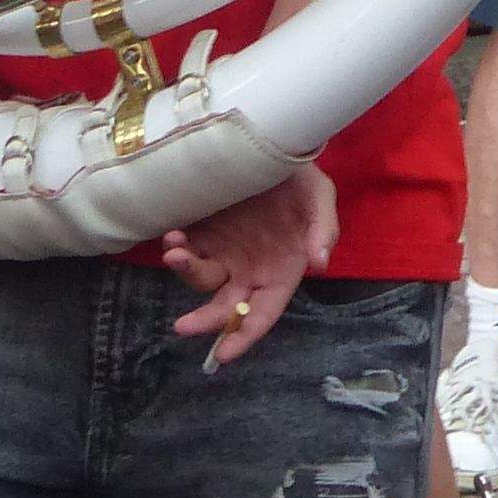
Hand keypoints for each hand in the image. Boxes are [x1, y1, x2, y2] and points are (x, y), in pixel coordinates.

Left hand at [161, 165, 339, 366]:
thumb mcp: (320, 198)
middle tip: (183, 326)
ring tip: (175, 253)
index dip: (244, 337)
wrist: (272, 142)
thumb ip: (324, 230)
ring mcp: (223, 251)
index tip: (223, 355)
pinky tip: (173, 236)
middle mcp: (248, 270)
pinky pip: (185, 248)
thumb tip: (320, 264)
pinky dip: (176, 248)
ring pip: (200, 277)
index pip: (261, 315)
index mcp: (279, 273)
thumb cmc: (302, 178)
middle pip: (224, 306)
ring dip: (186, 272)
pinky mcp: (202, 230)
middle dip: (204, 320)